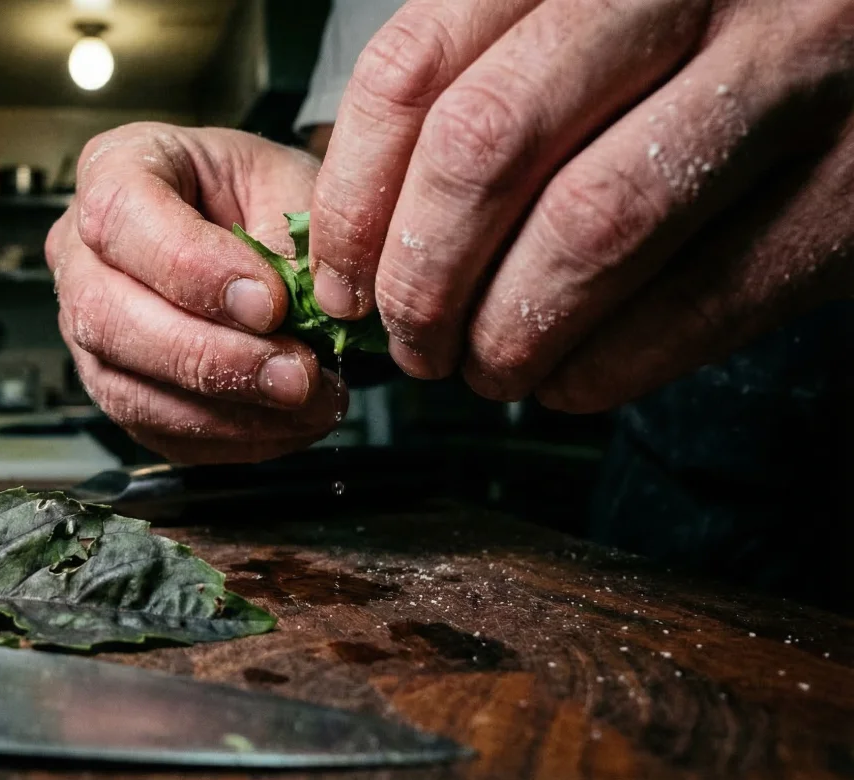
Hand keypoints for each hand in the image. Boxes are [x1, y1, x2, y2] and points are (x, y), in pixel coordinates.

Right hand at [46, 124, 348, 463]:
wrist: (256, 227)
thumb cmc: (259, 193)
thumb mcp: (288, 183)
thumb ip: (290, 241)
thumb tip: (308, 314)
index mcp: (115, 168)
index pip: (122, 218)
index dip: (193, 270)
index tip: (269, 303)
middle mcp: (81, 251)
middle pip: (108, 316)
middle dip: (211, 357)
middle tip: (296, 374)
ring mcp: (87, 326)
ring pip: (126, 387)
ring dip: (225, 410)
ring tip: (307, 402)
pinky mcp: (116, 385)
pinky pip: (156, 430)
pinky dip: (229, 438)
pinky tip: (289, 423)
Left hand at [310, 0, 853, 411]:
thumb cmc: (701, 40)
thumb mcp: (585, 21)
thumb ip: (480, 87)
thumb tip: (359, 229)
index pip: (415, 68)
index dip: (355, 197)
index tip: (342, 276)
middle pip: (486, 147)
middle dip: (423, 277)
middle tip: (412, 340)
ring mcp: (786, 71)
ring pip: (589, 231)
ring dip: (509, 333)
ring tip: (486, 368)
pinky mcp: (850, 182)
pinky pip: (700, 299)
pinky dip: (607, 366)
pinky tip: (571, 378)